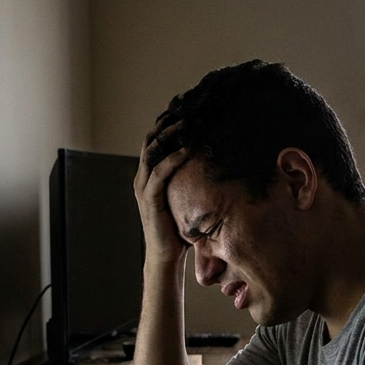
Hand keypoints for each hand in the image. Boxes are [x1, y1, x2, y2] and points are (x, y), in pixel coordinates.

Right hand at [135, 121, 191, 266]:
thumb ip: (194, 183)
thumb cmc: (179, 231)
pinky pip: (160, 172)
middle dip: (168, 123)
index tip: (187, 108)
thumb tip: (220, 169)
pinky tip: (188, 149)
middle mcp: (143, 177)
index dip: (169, 123)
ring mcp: (144, 187)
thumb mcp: (187, 199)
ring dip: (171, 135)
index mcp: (150, 175)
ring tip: (188, 123)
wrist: (165, 256)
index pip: (157, 141)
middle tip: (187, 108)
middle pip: (152, 140)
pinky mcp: (149, 198)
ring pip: (153, 151)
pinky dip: (174, 158)